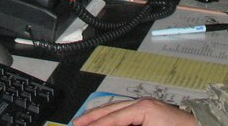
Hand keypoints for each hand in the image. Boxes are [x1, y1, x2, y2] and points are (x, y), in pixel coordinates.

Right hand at [73, 98, 196, 125]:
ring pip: (117, 110)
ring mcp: (148, 107)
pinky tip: (107, 122)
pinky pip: (126, 114)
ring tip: (85, 122)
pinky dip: (113, 118)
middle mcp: (144, 104)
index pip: (112, 118)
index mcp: (144, 108)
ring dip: (100, 117)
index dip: (95, 124)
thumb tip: (108, 124)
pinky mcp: (152, 113)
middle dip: (92, 117)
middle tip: (75, 124)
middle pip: (111, 110)